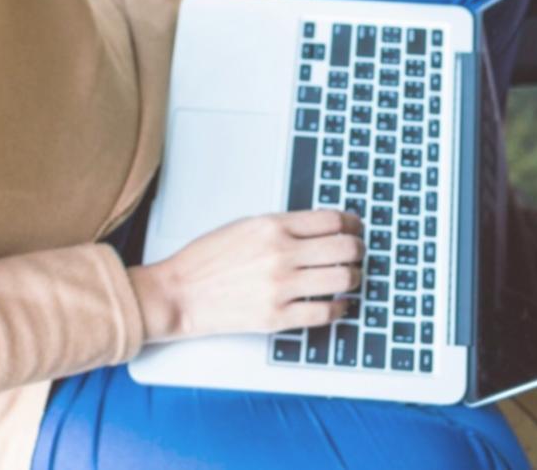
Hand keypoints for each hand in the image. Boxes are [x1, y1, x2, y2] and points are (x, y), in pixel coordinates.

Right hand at [128, 209, 365, 342]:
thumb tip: (320, 228)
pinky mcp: (277, 317)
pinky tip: (339, 304)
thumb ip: (282, 226)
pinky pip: (325, 312)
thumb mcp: (244, 227)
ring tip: (350, 277)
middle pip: (344, 248)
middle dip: (358, 250)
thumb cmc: (205, 260)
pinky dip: (340, 307)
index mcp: (271, 226)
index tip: (356, 228)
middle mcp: (280, 253)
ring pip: (342, 279)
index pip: (331, 220)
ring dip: (353, 277)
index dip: (352, 224)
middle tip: (358, 253)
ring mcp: (280, 287)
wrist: (178, 293)